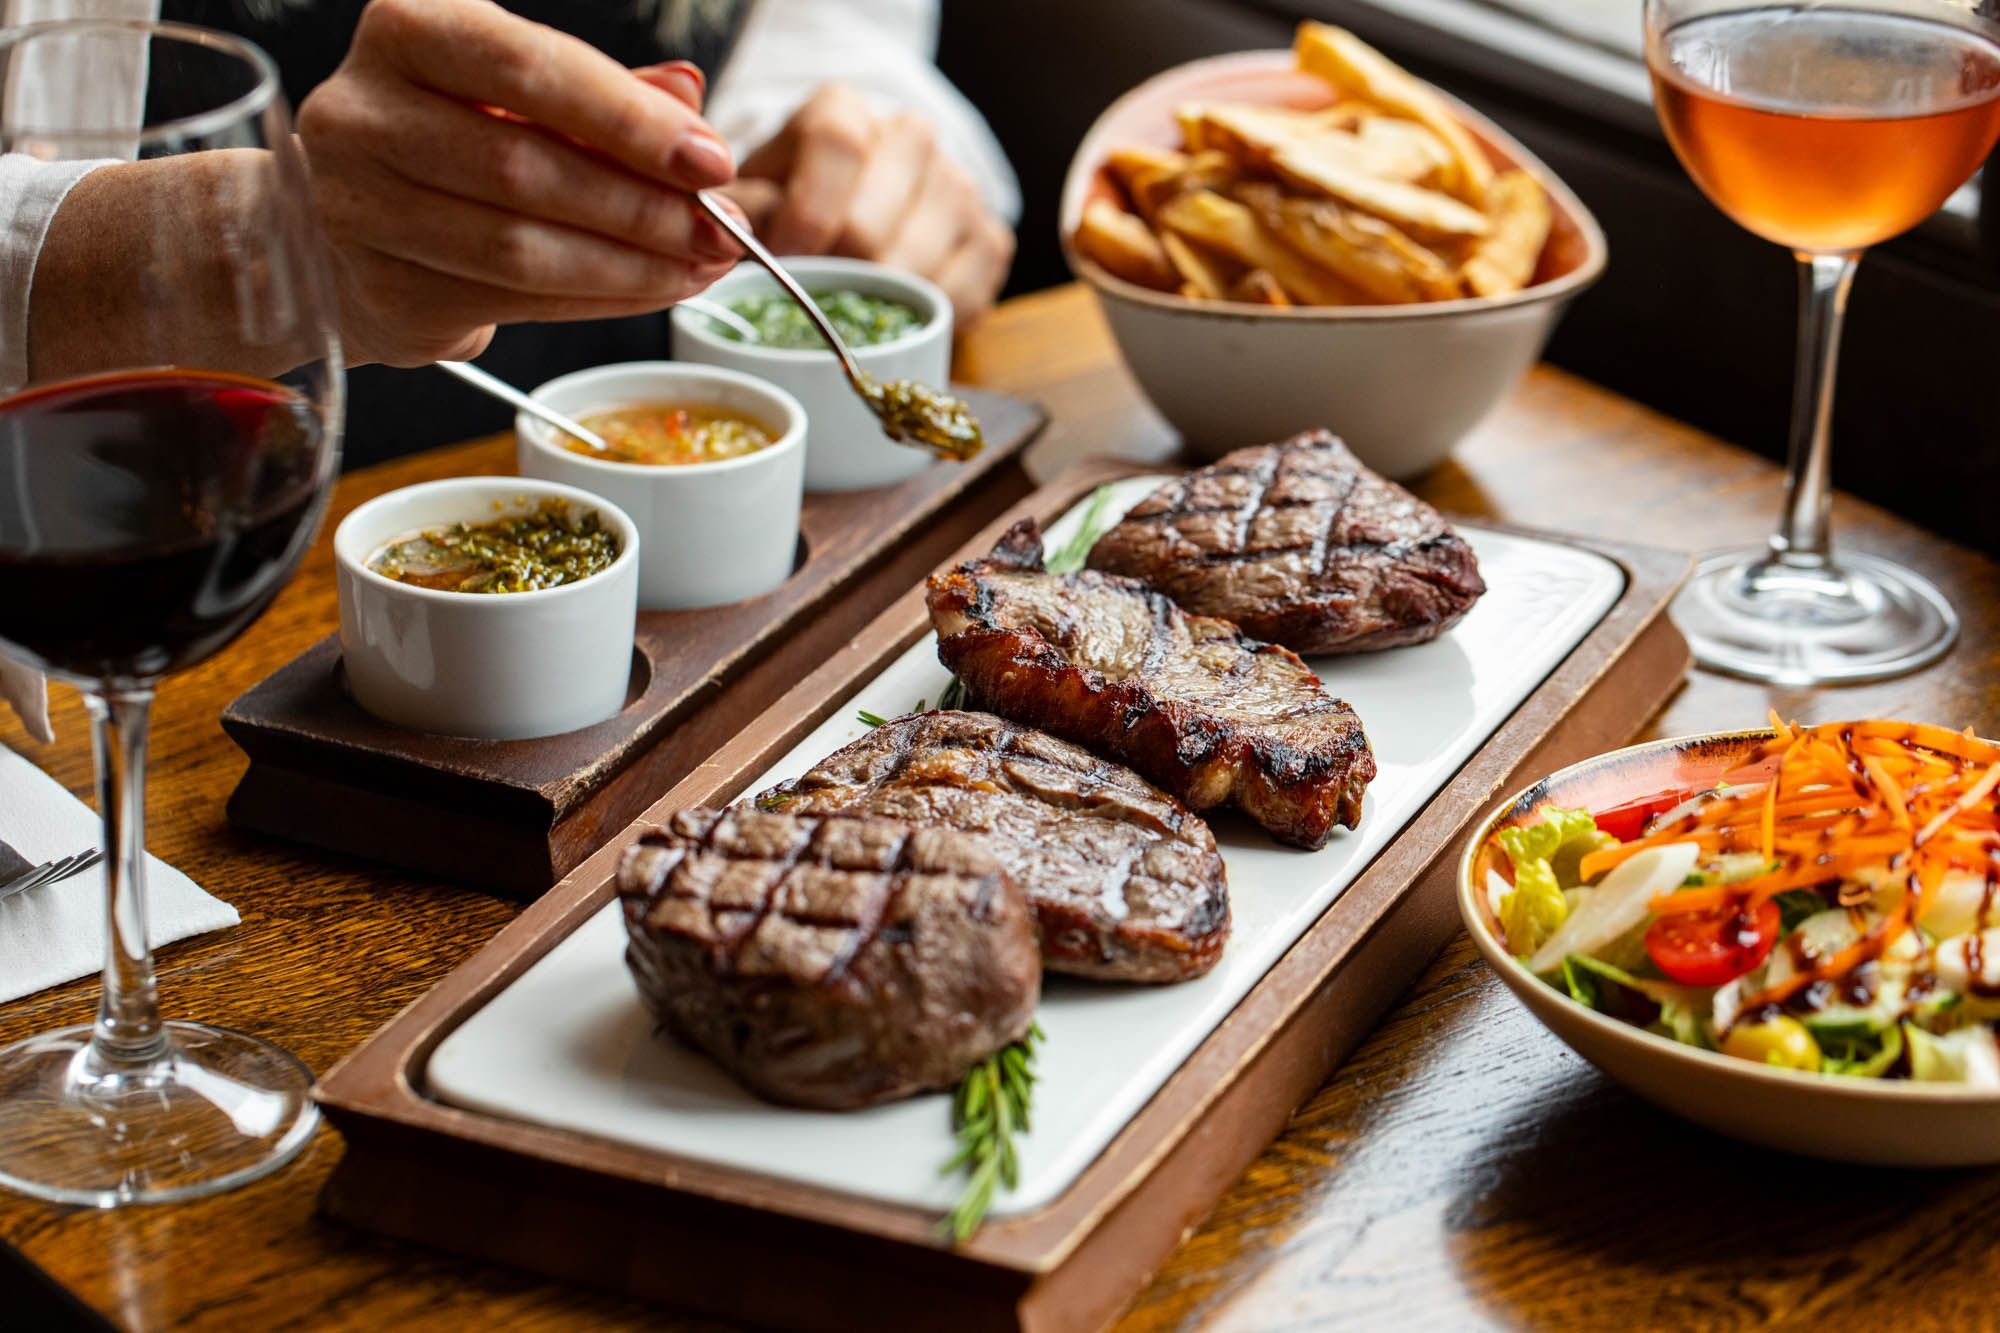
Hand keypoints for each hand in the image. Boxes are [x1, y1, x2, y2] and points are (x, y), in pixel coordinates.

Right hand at [297, 0, 742, 365]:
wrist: (347, 225)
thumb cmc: (456, 141)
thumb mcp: (526, 96)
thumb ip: (605, 92)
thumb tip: (689, 96)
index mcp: (407, 30)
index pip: (526, 68)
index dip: (627, 119)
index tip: (711, 160)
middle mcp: (362, 112)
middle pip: (525, 168)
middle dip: (642, 206)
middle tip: (721, 228)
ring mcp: (358, 209)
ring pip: (519, 248)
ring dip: (630, 265)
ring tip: (700, 265)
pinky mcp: (382, 291)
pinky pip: (512, 303)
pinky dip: (598, 300)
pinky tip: (651, 289)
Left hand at [734, 84, 1014, 325]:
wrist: (850, 217)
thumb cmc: (787, 209)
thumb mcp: (748, 197)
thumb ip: (737, 210)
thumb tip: (731, 235)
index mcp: (845, 112)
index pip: (835, 145)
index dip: (805, 213)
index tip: (782, 257)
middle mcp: (912, 138)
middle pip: (871, 225)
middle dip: (830, 274)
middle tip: (809, 293)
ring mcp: (959, 188)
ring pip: (915, 267)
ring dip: (873, 302)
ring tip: (846, 305)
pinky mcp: (990, 239)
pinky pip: (960, 297)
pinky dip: (921, 321)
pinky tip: (892, 317)